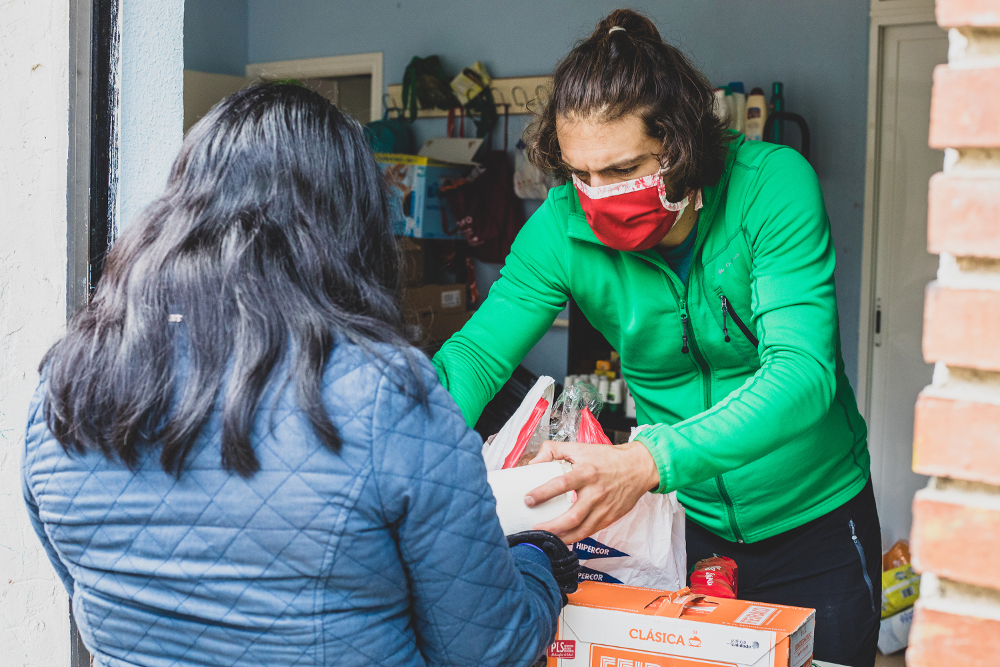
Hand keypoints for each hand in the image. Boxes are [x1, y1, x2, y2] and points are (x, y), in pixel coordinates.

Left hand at [526, 440, 659, 543]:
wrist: (638, 468)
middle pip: (572, 516)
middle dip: (551, 526)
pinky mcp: (609, 519)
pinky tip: (561, 539)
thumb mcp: (579, 447)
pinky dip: (574, 539)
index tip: (528, 499)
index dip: (543, 493)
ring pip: (580, 530)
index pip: (562, 484)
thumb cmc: (606, 458)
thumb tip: (533, 463)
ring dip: (561, 537)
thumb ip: (553, 450)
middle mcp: (595, 492)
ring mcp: (603, 508)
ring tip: (543, 538)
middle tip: (534, 528)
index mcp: (586, 472)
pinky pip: (589, 533)